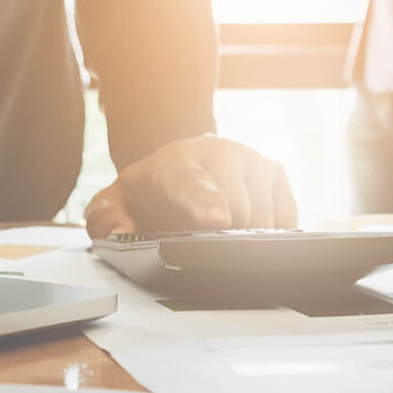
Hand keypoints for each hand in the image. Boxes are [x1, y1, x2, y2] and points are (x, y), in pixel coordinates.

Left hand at [85, 135, 296, 237]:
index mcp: (176, 161)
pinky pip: (287, 217)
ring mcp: (252, 159)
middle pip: (239, 210)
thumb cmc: (147, 193)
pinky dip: (272, 233)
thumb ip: (105, 218)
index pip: (193, 183)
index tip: (218, 220)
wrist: (172, 169)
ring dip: (247, 236)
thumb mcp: (114, 205)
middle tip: (206, 240)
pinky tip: (250, 231)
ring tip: (223, 231)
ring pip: (265, 218)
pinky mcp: (275, 171)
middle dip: (227, 237)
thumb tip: (121, 232)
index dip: (207, 203)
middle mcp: (220, 152)